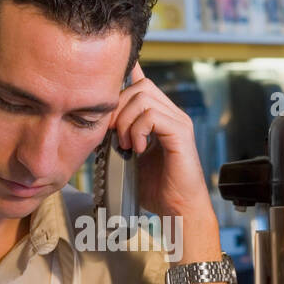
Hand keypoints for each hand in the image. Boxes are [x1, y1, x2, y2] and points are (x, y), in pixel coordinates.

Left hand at [109, 62, 211, 217]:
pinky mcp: (180, 133)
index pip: (145, 84)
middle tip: (113, 134)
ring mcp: (178, 121)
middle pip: (140, 86)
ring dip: (126, 120)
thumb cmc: (156, 189)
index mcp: (161, 118)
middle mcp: (172, 114)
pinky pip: (152, 115)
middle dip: (118, 107)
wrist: (179, 209)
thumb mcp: (130, 157)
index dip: (129, 73)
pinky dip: (138, 130)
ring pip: (144, 97)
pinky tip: (138, 149)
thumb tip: (102, 123)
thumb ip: (121, 137)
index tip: (110, 79)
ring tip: (126, 145)